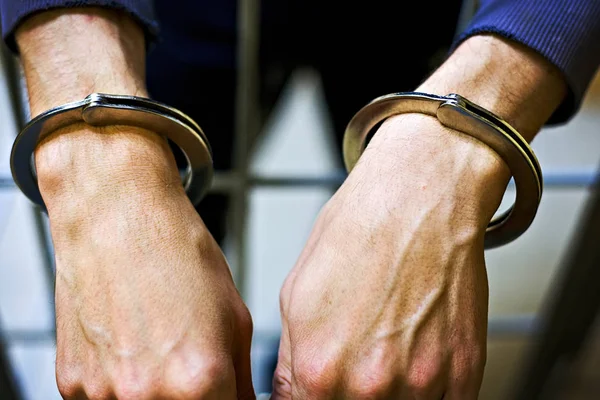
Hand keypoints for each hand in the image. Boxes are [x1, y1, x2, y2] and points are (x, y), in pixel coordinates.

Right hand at [37, 126, 254, 398]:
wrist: (117, 218)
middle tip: (189, 366)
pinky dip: (121, 385)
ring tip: (158, 348)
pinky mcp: (72, 383)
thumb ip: (239, 379)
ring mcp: (104, 392)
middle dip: (195, 398)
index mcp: (200, 379)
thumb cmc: (179, 256)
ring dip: (156, 394)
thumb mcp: (234, 317)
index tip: (220, 390)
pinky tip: (129, 345)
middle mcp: (148, 395)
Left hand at [272, 113, 507, 398]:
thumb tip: (290, 395)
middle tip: (357, 364)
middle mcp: (370, 386)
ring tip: (388, 355)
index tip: (319, 391)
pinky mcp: (464, 373)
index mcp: (319, 369)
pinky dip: (428, 393)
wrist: (419, 199)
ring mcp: (422, 383)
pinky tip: (417, 360)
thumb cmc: (359, 234)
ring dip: (390, 396)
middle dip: (347, 396)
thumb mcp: (296, 294)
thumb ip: (291, 362)